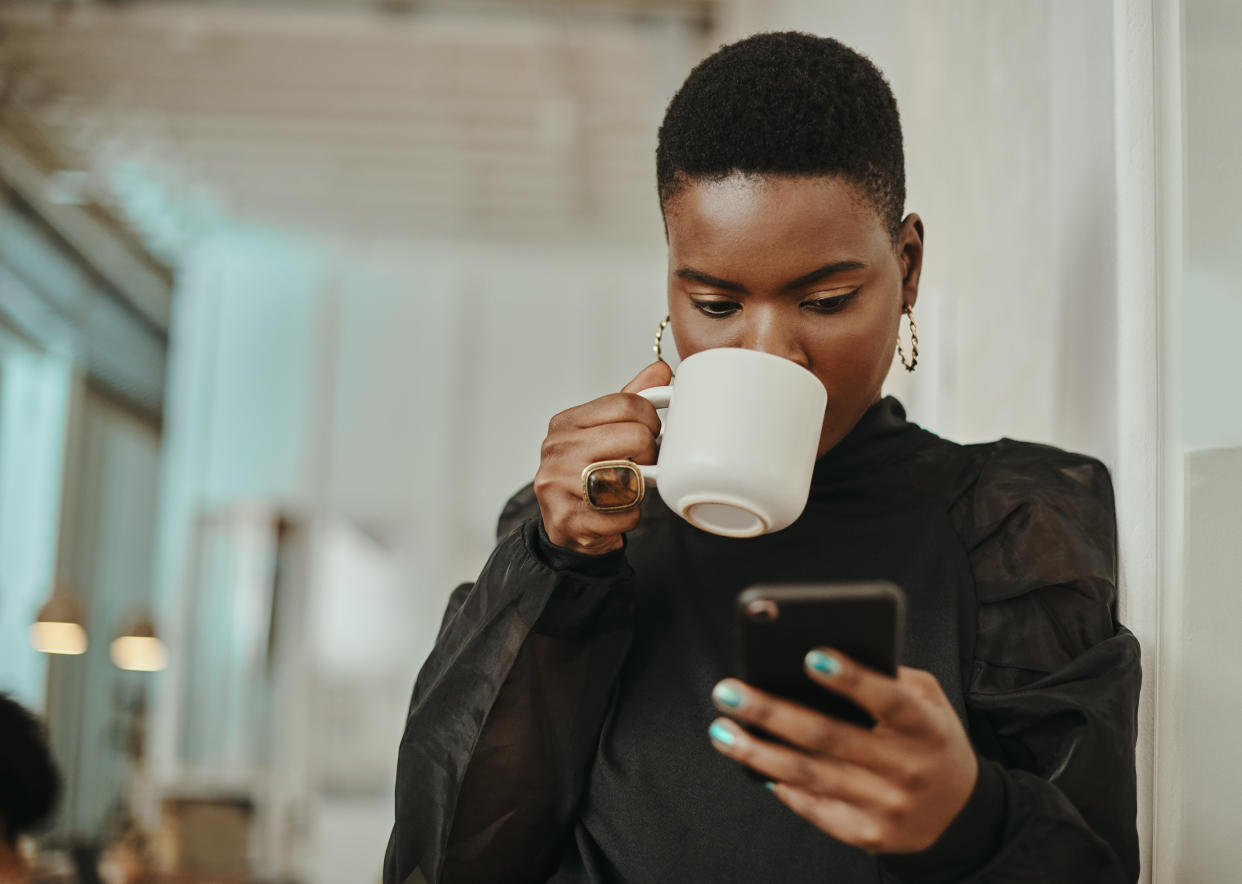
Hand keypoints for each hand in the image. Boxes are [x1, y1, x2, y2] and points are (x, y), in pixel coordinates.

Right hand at [534, 361, 672, 554]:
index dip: (651, 420)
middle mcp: (557, 450)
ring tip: (627, 488)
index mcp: (565, 423)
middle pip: (635, 438)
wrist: (565, 526)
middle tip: (642, 464)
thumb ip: (630, 400)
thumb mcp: (604, 431)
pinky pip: (624, 514)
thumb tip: (660, 371)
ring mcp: (558, 485)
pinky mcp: (568, 520)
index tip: (651, 433)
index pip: (627, 404)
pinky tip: (615, 513)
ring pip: (631, 478)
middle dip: (650, 453)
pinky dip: (630, 516)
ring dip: (639, 487)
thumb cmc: (588, 474)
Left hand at [708, 650, 977, 853]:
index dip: (851, 679)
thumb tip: (824, 657)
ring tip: (722, 731)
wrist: (958, 816)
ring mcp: (885, 806)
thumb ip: (891, 676)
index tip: (810, 656)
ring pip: (809, 776)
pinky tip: (753, 764)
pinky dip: (780, 785)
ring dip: (757, 752)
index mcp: (925, 727)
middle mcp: (906, 768)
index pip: (888, 699)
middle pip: (828, 737)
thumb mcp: (930, 701)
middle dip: (771, 712)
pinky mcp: (867, 834)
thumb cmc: (930, 740)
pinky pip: (813, 807)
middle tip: (729, 692)